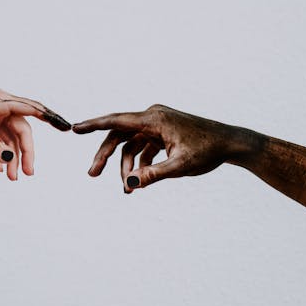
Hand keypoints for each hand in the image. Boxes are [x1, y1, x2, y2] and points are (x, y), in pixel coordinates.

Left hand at [0, 88, 70, 179]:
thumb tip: (11, 159)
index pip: (30, 109)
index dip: (49, 118)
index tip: (64, 128)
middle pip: (21, 129)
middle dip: (26, 152)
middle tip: (28, 173)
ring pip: (10, 137)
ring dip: (12, 157)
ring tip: (12, 178)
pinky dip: (0, 154)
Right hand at [73, 104, 252, 191]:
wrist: (230, 144)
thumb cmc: (208, 151)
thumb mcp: (180, 166)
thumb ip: (153, 175)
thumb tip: (129, 184)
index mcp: (154, 118)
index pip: (117, 121)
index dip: (93, 125)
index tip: (74, 128)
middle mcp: (153, 117)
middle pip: (119, 135)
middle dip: (106, 156)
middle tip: (92, 174)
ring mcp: (157, 125)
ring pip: (130, 145)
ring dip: (125, 166)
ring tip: (126, 189)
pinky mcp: (163, 133)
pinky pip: (143, 148)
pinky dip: (138, 164)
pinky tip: (137, 181)